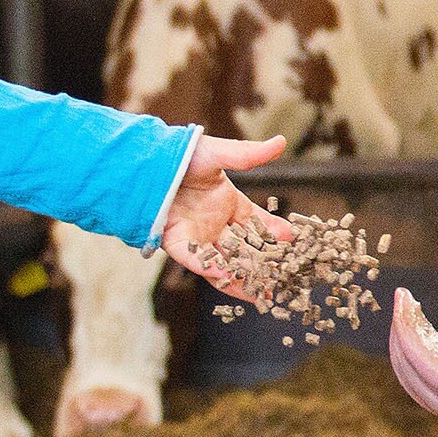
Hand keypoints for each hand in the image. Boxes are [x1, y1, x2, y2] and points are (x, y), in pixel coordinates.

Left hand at [160, 132, 292, 303]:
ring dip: (241, 278)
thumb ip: (248, 155)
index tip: (291, 241)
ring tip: (262, 294)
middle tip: (282, 280)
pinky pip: (196, 260)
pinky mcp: (175, 242)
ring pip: (223, 261)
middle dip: (263, 266)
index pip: (256, 222)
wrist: (146, 163)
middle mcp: (213, 223)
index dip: (274, 232)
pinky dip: (210, 269)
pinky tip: (227, 278)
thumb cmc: (180, 155)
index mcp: (226, 203)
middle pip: (243, 249)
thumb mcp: (218, 154)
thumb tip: (281, 142)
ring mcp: (196, 235)